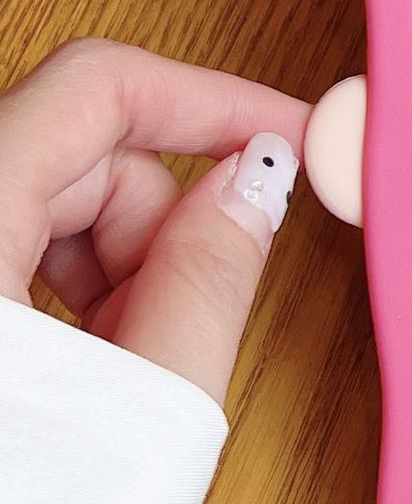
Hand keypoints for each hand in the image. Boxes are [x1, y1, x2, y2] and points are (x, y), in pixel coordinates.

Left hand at [0, 40, 308, 400]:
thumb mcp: (136, 416)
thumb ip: (204, 286)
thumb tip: (253, 188)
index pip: (99, 86)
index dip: (215, 102)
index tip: (291, 135)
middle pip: (83, 148)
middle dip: (166, 217)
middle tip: (202, 302)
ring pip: (52, 200)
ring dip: (122, 264)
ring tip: (130, 360)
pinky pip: (16, 242)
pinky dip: (73, 290)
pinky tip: (89, 364)